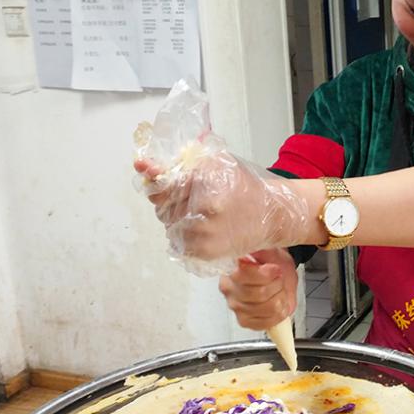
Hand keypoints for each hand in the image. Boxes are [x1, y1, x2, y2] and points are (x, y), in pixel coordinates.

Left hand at [134, 152, 310, 271]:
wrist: (272, 215)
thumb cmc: (245, 187)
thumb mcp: (219, 163)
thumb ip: (186, 161)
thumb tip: (147, 165)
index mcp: (208, 187)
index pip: (167, 182)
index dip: (154, 174)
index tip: (142, 165)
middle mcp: (203, 212)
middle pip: (163, 204)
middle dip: (170, 197)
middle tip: (192, 194)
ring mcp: (203, 235)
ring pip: (168, 223)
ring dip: (176, 215)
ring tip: (200, 211)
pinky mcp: (204, 252)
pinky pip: (177, 240)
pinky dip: (183, 232)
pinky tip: (201, 225)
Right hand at [218, 249, 297, 329]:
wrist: (276, 273)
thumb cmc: (271, 261)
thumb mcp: (271, 250)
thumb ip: (264, 250)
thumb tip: (260, 248)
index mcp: (230, 267)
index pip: (244, 275)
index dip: (266, 274)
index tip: (276, 269)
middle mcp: (228, 288)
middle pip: (258, 294)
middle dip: (277, 285)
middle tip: (279, 279)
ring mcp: (235, 306)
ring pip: (266, 308)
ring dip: (279, 299)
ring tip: (278, 291)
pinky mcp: (244, 320)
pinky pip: (265, 322)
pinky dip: (277, 314)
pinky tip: (277, 304)